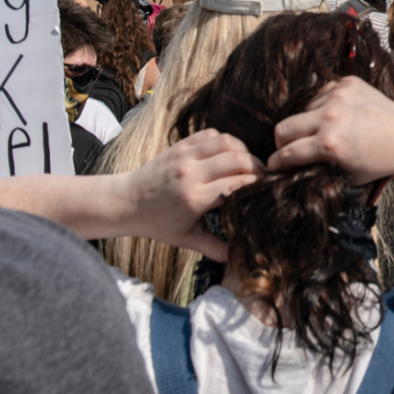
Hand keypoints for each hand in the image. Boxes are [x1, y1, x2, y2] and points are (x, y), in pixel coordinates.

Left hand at [117, 131, 264, 260]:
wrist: (126, 201)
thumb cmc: (158, 223)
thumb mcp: (186, 239)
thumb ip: (214, 248)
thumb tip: (239, 259)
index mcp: (194, 198)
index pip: (236, 183)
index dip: (256, 184)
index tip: (266, 188)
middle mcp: (190, 174)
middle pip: (236, 159)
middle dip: (256, 165)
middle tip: (264, 175)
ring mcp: (184, 156)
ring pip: (226, 141)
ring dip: (243, 150)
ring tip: (249, 162)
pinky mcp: (180, 145)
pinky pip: (211, 134)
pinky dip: (225, 140)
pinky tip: (229, 153)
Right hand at [269, 76, 393, 183]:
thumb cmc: (380, 160)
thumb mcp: (346, 175)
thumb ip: (316, 171)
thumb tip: (291, 171)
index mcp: (330, 144)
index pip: (287, 153)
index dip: (276, 163)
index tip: (273, 166)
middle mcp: (330, 117)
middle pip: (282, 128)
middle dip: (281, 142)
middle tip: (288, 149)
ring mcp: (337, 96)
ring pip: (301, 110)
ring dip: (305, 123)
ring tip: (322, 133)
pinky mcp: (346, 83)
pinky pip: (319, 95)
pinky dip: (321, 107)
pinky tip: (336, 117)